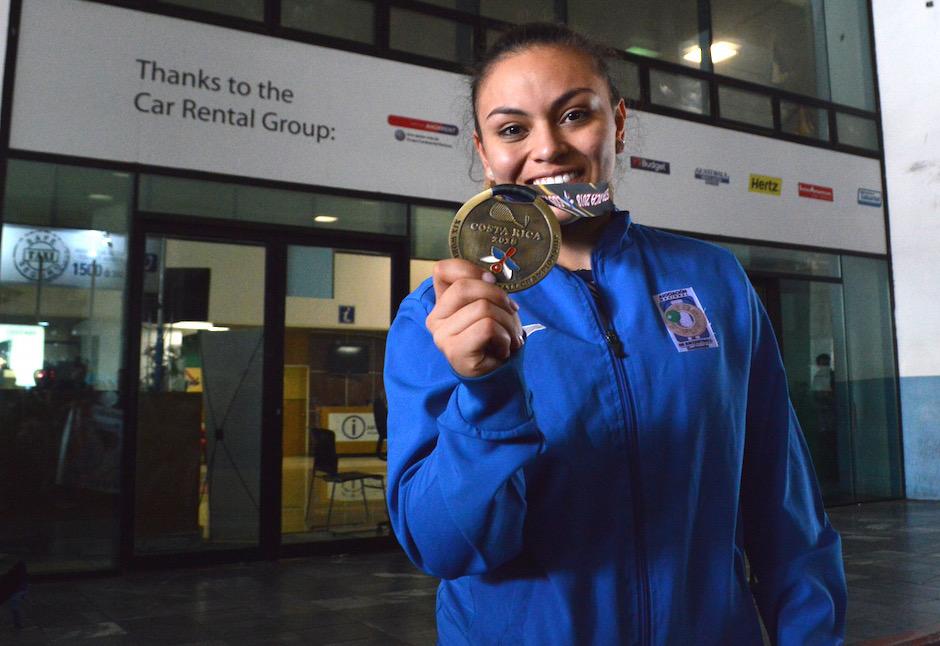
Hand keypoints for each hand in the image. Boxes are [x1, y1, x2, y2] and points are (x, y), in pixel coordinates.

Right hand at [426, 259, 523, 377]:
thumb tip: (490, 277)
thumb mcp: (491, 306)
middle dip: (498, 296)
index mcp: (442, 303)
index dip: (469, 269)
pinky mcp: (454, 351)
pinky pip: (487, 327)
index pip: (442, 270)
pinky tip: (503, 350)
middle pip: (464, 287)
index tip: (492, 280)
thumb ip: (484, 289)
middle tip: (512, 312)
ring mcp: (442, 335)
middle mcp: (435, 318)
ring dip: (508, 322)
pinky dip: (505, 337)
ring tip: (510, 338)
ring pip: (482, 307)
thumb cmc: (495, 338)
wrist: (499, 375)